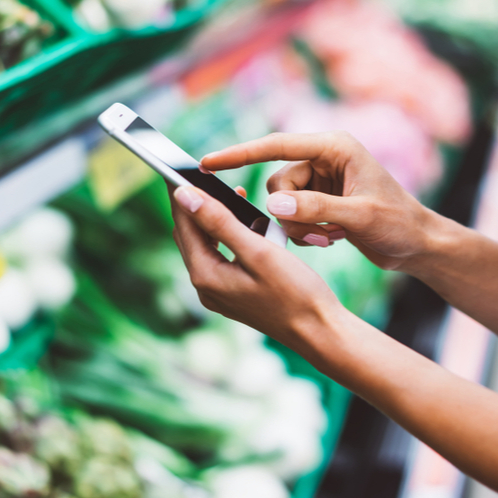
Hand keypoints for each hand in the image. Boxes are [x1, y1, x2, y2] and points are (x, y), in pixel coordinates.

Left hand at [169, 184, 344, 352]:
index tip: (178, 165)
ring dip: (214, 220)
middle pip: (190, 235)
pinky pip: (221, 258)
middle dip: (195, 204)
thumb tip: (184, 196)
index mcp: (206, 276)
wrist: (319, 331)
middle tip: (203, 175)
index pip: (184, 223)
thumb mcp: (258, 251)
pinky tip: (247, 225)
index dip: (181, 192)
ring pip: (205, 246)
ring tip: (231, 195)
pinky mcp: (233, 295)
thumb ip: (220, 222)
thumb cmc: (296, 292)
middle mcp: (206, 288)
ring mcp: (219, 294)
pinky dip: (229, 237)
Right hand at [201, 131, 434, 270]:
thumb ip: (315, 209)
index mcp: (334, 147)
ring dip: (299, 226)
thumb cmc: (398, 223)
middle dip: (289, 213)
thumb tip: (271, 204)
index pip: (276, 145)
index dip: (239, 153)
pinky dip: (305, 232)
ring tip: (331, 238)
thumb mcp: (359, 216)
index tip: (207, 163)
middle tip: (318, 233)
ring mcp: (321, 181)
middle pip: (277, 183)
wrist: (417, 244)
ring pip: (281, 203)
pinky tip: (332, 239)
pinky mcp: (320, 200)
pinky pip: (292, 215)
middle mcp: (324, 159)